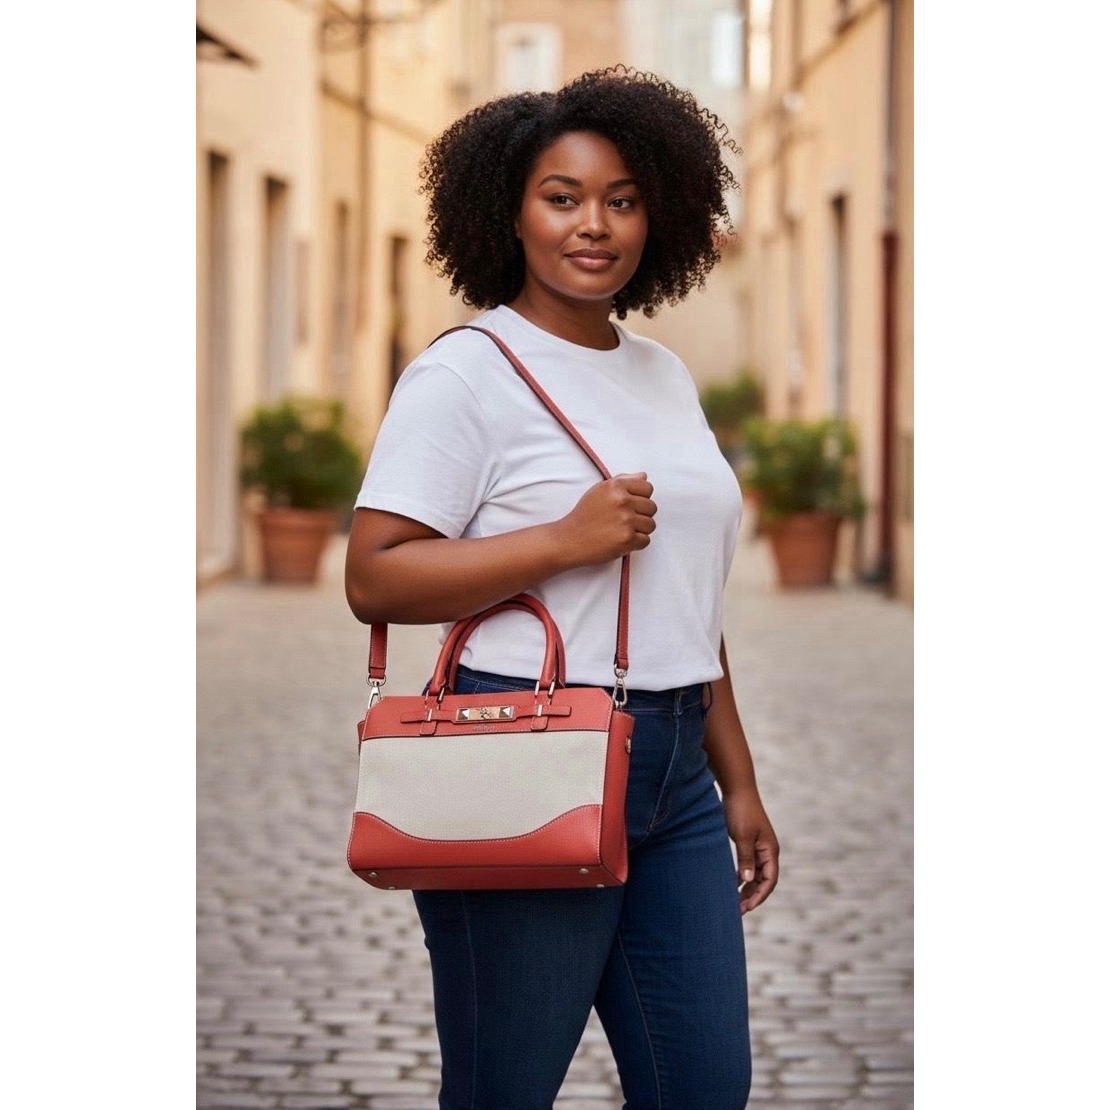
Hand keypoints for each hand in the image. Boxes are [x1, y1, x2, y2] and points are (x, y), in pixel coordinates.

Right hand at [556, 473, 656, 564]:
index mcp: (616, 486)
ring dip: (639, 530)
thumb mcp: (599, 490)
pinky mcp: (627, 539)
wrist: (570, 539)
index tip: (632, 505)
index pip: (648, 488)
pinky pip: (645, 541)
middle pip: (652, 507)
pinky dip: (636, 544)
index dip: (642, 498)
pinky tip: (622, 540)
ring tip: (622, 531)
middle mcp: (622, 501)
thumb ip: (623, 481)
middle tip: (624, 521)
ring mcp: (626, 520)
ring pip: (651, 525)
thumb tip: (643, 476)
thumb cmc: (584, 516)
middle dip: (641, 515)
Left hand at [722, 789, 779, 913]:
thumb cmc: (741, 811)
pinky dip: (742, 876)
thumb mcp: (742, 836)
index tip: (746, 907)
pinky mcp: (748, 842)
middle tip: (738, 909)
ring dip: (747, 888)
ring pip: (755, 874)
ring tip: (735, 901)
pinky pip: (748, 865)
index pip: (770, 880)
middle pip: (763, 880)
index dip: (759, 896)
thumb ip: (745, 859)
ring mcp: (758, 847)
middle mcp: (767, 851)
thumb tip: (746, 881)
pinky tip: (732, 884)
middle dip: (752, 896)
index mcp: (770, 850)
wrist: (737, 789)